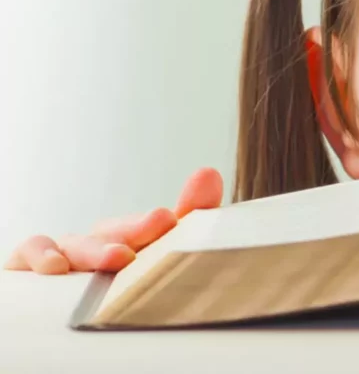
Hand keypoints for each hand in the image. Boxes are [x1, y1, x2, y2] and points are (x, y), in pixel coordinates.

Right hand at [3, 168, 222, 274]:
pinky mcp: (30, 264)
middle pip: (120, 231)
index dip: (174, 216)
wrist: (50, 303)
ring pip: (80, 245)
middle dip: (141, 227)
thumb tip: (210, 173)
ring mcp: (66, 252)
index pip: (157, 226)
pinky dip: (41, 255)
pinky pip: (30, 252)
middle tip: (162, 220)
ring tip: (119, 257)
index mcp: (133, 240)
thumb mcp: (152, 258)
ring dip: (99, 249)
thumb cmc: (110, 282)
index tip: (186, 203)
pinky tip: (56, 267)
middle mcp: (100, 242)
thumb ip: (189, 219)